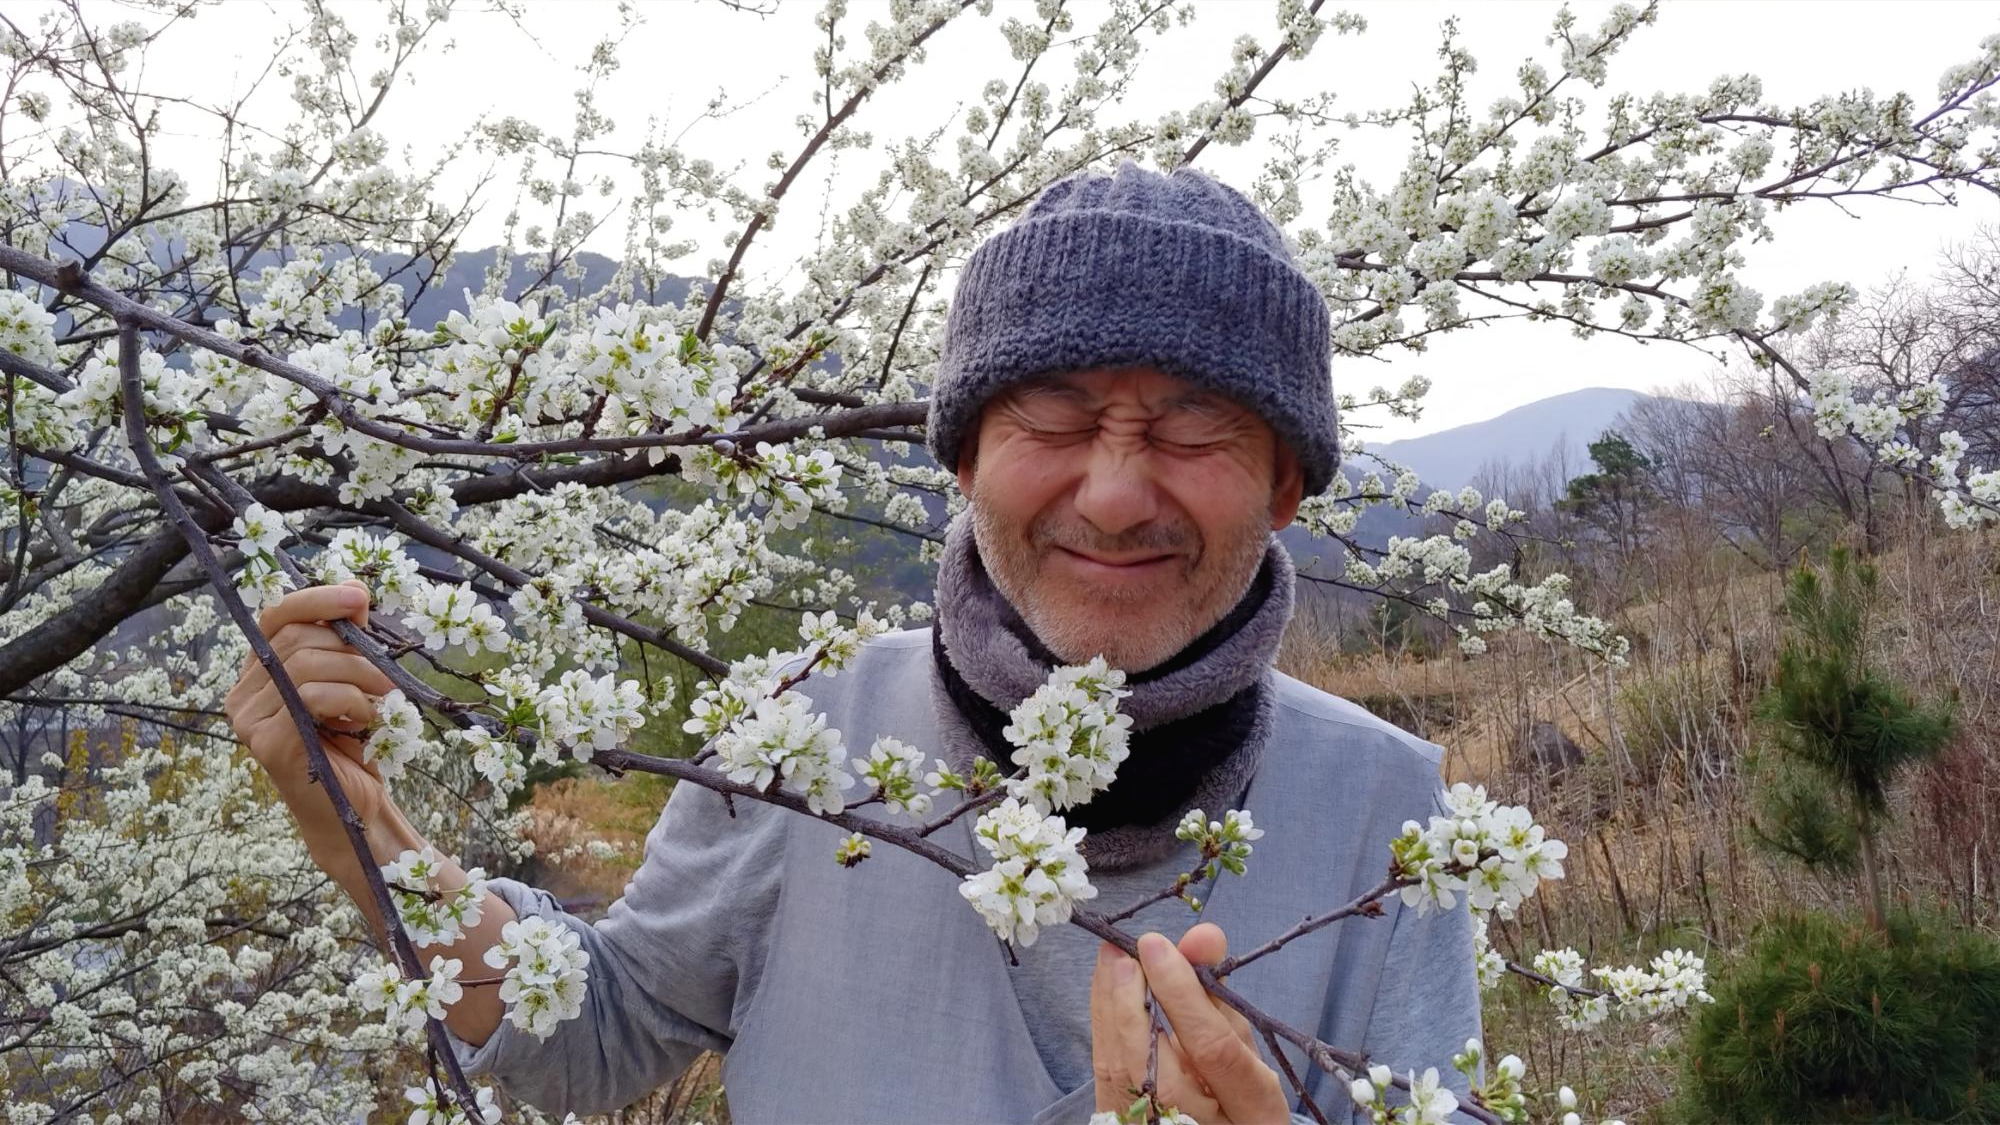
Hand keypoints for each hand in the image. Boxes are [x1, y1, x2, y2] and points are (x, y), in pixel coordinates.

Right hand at [223, 579, 396, 842]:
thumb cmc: (353, 744)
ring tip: (383, 699)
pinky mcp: (266, 742)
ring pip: (305, 665)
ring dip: (359, 675)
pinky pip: (312, 697)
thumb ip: (348, 640)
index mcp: (260, 673)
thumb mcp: (353, 682)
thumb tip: (354, 588)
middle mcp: (243, 693)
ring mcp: (248, 719)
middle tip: (386, 675)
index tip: (359, 598)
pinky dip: (352, 701)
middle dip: (352, 650)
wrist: (353, 808)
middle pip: (297, 640)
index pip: (276, 617)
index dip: (316, 600)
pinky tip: (368, 720)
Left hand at [1090, 923, 1289, 1123]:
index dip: (1182, 995)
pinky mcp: (1127, 1124)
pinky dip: (1104, 1023)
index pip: (1213, 1049)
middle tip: (1123, 952)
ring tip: (1112, 957)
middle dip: (1133, 1004)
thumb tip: (1203, 934)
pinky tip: (1107, 987)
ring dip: (1111, 1006)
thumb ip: (1218, 991)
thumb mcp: (1240, 1040)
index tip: (1156, 945)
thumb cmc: (1235, 1082)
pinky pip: (1108, 1073)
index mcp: (1254, 1110)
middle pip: (1159, 1072)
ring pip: (1125, 1072)